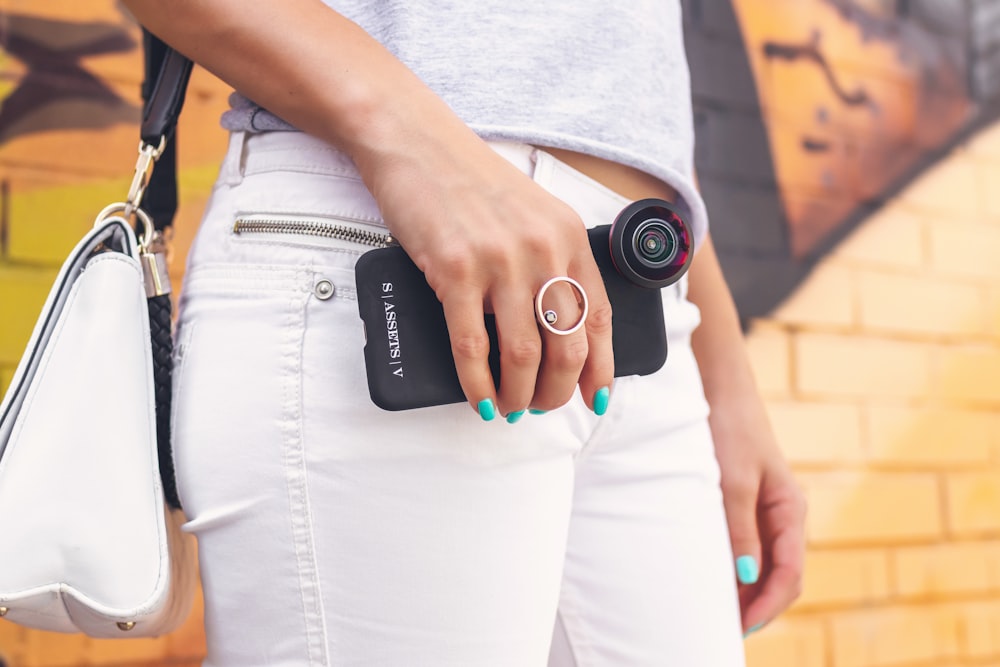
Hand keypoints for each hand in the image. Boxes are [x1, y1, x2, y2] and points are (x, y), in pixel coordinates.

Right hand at [353, 116, 614, 417]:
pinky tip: (481, 399)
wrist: (417, 142)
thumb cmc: (471, 181)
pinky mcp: (455, 270)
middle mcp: (544, 251)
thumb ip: (550, 264)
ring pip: (523, 355)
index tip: (594, 398)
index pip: (598, 319)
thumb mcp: (533, 215)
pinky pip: (473, 347)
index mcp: (570, 238)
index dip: (599, 369)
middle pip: (565, 347)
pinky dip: (478, 384)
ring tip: (511, 409)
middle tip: (540, 407)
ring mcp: (500, 261)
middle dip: (556, 392)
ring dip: (519, 395)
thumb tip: (551, 332)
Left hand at [711, 398, 805, 634]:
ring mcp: (767, 511)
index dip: (767, 604)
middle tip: (725, 629)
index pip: (789, 573)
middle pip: (780, 576)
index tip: (742, 626)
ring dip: (746, 590)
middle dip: (758, 605)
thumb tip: (746, 577)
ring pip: (764, 564)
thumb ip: (740, 529)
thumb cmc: (729, 428)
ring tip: (718, 612)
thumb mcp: (733, 481)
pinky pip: (748, 547)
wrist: (720, 388)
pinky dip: (736, 568)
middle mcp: (784, 515)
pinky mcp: (747, 505)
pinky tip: (715, 580)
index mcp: (791, 509)